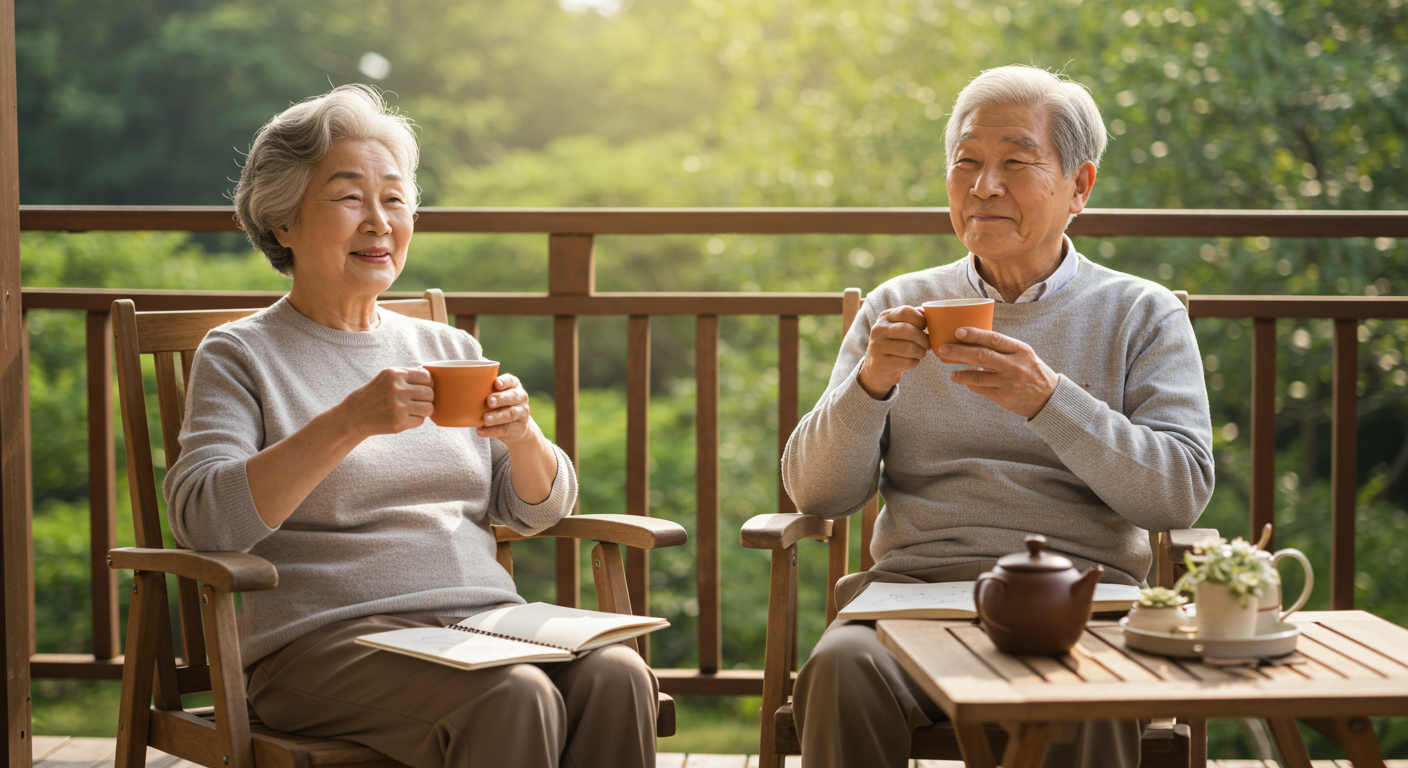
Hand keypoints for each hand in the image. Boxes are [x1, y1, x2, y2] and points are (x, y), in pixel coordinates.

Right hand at [340, 367, 433, 437]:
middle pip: (430, 393)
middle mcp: (397, 389)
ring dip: (424, 410)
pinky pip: (421, 421)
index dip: (427, 383)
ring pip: (429, 408)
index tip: (421, 388)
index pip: (427, 377)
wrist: (355, 415)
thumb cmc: (375, 395)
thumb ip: (407, 375)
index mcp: (395, 374)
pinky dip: (416, 420)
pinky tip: (404, 417)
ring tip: (413, 410)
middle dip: (426, 398)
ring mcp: (398, 407)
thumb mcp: (386, 378)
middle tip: (415, 401)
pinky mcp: (398, 422)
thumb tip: (432, 376)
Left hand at [477, 373, 538, 444]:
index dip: (504, 382)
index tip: (496, 384)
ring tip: (485, 419)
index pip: (511, 381)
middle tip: (489, 401)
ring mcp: (523, 413)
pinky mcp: (520, 427)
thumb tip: (460, 390)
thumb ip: (486, 392)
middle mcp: (521, 398)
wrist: (518, 428)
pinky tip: (481, 431)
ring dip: (497, 416)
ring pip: (511, 414)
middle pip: (513, 396)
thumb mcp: (498, 396)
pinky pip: (505, 429)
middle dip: (500, 398)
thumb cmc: (501, 406)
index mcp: (514, 386)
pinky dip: (492, 431)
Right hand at [857, 305, 929, 398]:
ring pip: (908, 348)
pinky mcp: (880, 363)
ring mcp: (877, 346)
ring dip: (921, 352)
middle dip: (923, 339)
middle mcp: (878, 329)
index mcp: (885, 317)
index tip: (925, 328)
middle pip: (907, 330)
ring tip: (921, 353)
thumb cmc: (896, 344)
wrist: (877, 367)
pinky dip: (914, 362)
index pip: (905, 311)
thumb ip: (914, 318)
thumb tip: (930, 314)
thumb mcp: (900, 327)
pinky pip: (906, 362)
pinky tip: (912, 361)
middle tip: (928, 345)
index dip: (920, 320)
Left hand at [938, 327, 1059, 418]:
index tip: (958, 332)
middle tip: (943, 349)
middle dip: (959, 352)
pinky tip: (965, 381)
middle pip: (982, 356)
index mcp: (1019, 350)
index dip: (974, 334)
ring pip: (978, 376)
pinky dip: (971, 385)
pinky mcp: (1004, 397)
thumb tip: (972, 338)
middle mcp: (1014, 365)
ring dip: (961, 374)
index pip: (994, 339)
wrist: (1049, 397)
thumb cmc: (1031, 370)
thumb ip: (1002, 347)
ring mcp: (1008, 382)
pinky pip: (982, 390)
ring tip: (951, 373)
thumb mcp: (1023, 353)